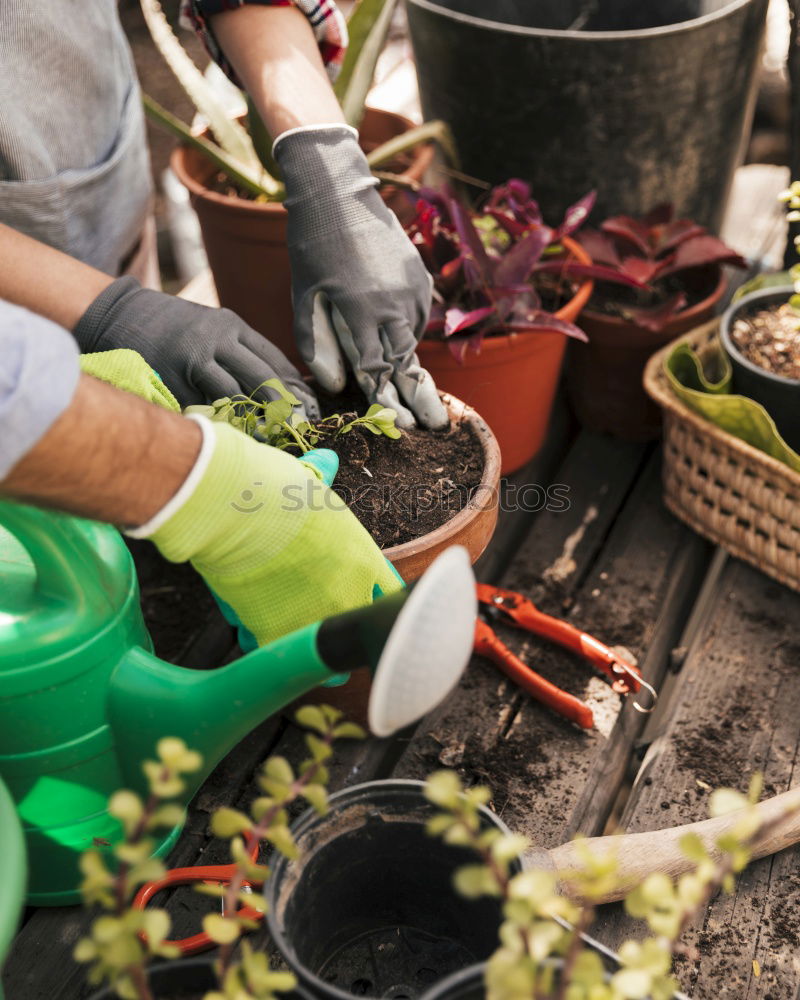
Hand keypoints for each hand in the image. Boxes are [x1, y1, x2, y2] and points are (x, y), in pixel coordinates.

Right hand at [73, 276, 317, 414]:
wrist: (121, 313)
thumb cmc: (172, 327)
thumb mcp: (210, 327)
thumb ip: (239, 352)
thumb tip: (280, 386)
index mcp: (232, 325)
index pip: (275, 359)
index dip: (295, 388)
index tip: (310, 411)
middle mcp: (218, 339)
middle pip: (263, 378)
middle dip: (284, 408)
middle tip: (298, 431)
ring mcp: (195, 358)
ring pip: (236, 395)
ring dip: (255, 422)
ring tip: (271, 441)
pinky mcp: (174, 377)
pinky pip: (204, 407)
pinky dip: (221, 423)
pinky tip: (234, 438)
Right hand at [132, 417, 402, 644]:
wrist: (236, 509)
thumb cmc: (274, 487)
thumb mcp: (309, 480)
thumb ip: (323, 477)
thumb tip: (326, 461)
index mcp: (363, 559)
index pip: (389, 594)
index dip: (377, 600)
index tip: (368, 603)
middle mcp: (347, 595)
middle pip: (359, 631)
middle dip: (347, 632)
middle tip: (334, 634)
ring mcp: (313, 618)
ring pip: (321, 654)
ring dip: (312, 651)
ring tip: (305, 653)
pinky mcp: (274, 634)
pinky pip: (274, 651)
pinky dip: (262, 643)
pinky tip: (255, 632)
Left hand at [273, 125, 448, 430]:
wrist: (340, 191)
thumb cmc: (313, 246)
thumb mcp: (305, 295)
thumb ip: (315, 342)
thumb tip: (337, 382)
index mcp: (362, 309)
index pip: (376, 367)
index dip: (388, 400)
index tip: (401, 426)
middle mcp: (394, 301)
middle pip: (406, 360)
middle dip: (421, 396)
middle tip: (436, 425)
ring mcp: (412, 288)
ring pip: (413, 339)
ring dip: (413, 366)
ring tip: (426, 400)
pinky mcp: (420, 277)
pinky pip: (417, 316)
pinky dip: (409, 333)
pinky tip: (401, 344)